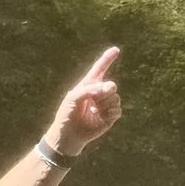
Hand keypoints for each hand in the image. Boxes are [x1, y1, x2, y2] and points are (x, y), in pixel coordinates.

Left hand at [46, 46, 122, 161]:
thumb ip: (90, 90)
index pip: (100, 69)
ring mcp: (106, 104)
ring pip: (115, 98)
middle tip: (93, 101)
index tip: (116, 50)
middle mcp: (99, 92)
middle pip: (111, 85)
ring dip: (104, 105)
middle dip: (104, 92)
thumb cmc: (67, 114)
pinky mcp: (110, 116)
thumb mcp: (74, 98)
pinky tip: (98, 117)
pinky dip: (108, 113)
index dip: (107, 59)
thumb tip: (111, 87)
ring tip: (93, 111)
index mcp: (89, 84)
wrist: (69, 134)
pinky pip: (117, 109)